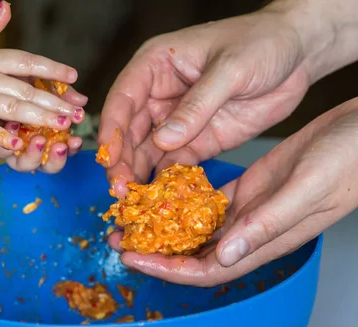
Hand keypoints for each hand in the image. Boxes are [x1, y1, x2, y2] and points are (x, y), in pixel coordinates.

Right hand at [0, 1, 85, 158]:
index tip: (73, 77)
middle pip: (27, 89)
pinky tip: (20, 144)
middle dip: (55, 102)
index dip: (52, 69)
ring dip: (40, 118)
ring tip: (62, 127)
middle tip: (77, 113)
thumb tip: (7, 6)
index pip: (27, 62)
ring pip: (14, 109)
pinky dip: (3, 137)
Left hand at [0, 75, 87, 173]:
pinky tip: (12, 137)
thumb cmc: (14, 81)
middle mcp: (27, 147)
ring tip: (38, 141)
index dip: (70, 150)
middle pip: (44, 165)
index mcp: (45, 135)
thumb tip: (81, 100)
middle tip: (60, 146)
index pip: (62, 151)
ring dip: (33, 156)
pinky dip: (6, 146)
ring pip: (22, 164)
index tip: (75, 140)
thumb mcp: (40, 82)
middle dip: (55, 158)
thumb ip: (61, 93)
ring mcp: (7, 147)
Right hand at [98, 6, 320, 197]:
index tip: (107, 160)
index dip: (111, 131)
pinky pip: (176, 164)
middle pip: (129, 132)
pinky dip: (168, 183)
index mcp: (155, 66)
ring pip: (148, 152)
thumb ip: (196, 105)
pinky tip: (162, 200)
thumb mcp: (230, 68)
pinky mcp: (198, 140)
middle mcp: (158, 95)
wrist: (299, 54)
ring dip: (140, 176)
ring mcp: (177, 120)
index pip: (122, 100)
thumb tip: (163, 140)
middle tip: (120, 191)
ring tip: (135, 203)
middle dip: (122, 162)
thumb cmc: (262, 43)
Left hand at [111, 98, 357, 286]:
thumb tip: (223, 256)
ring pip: (197, 227)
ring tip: (131, 214)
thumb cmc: (349, 161)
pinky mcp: (249, 187)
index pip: (205, 270)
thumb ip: (266, 224)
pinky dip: (184, 199)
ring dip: (163, 225)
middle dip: (154, 249)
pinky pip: (209, 201)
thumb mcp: (306, 188)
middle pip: (193, 253)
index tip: (130, 257)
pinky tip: (162, 190)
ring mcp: (248, 209)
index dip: (166, 269)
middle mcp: (250, 230)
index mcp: (262, 240)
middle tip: (118, 235)